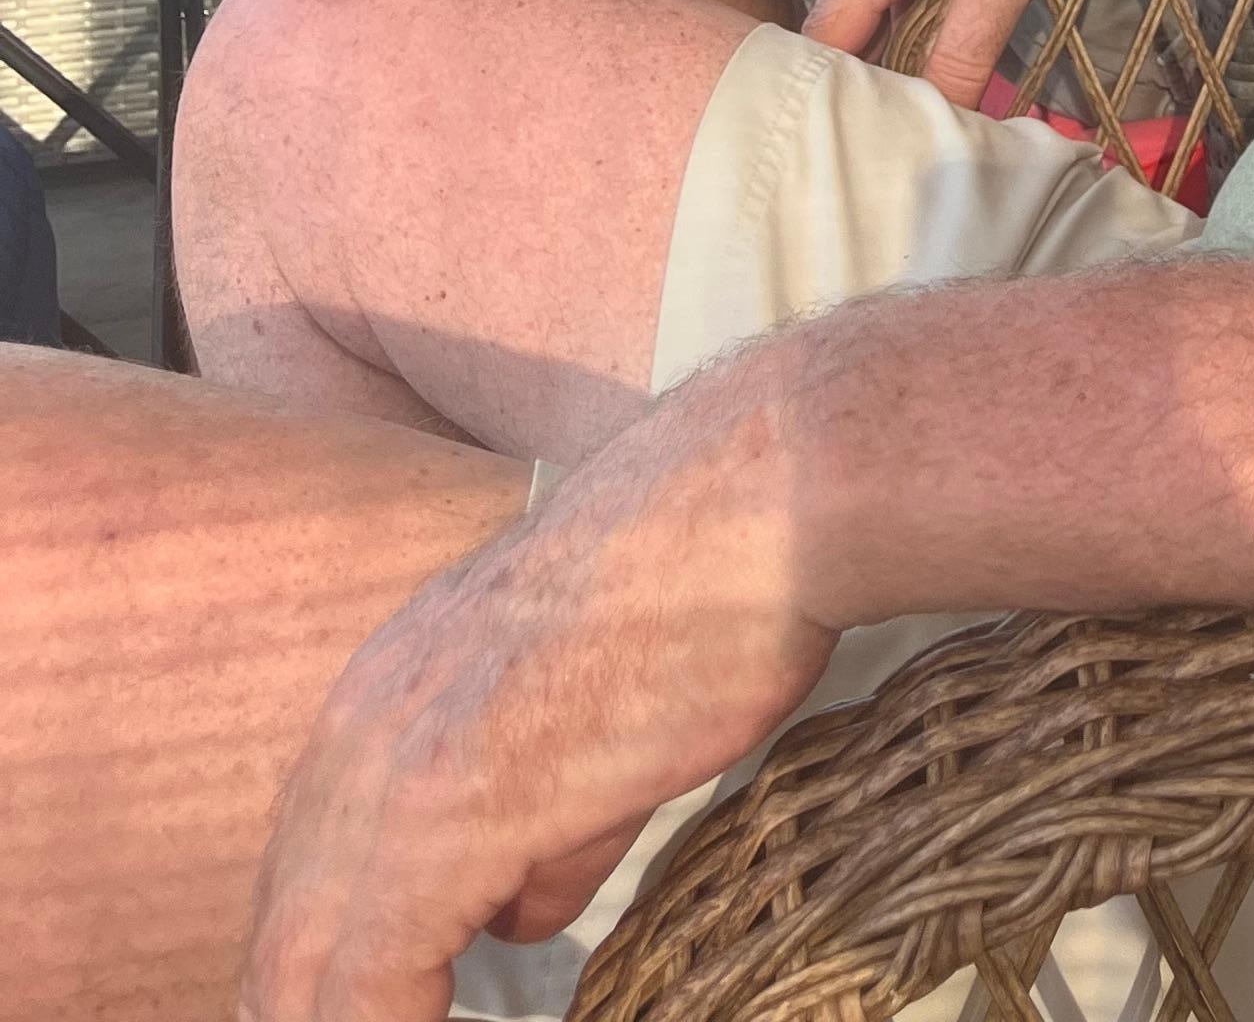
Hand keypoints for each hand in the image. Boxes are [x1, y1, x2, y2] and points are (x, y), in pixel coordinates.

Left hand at [240, 352, 831, 1021]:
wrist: (748, 507)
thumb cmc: (701, 593)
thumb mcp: (598, 733)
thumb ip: (548, 841)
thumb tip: (517, 917)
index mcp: (381, 702)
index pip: (305, 885)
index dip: (326, 982)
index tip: (381, 1010)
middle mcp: (354, 735)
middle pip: (281, 943)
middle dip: (315, 1010)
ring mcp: (389, 776)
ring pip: (299, 972)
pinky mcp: (441, 820)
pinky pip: (368, 984)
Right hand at [802, 0, 1107, 103]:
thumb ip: (967, 45)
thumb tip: (939, 116)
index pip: (825, 32)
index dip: (828, 89)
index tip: (842, 138)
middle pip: (843, 13)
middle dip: (856, 71)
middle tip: (881, 132)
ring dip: (886, 38)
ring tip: (906, 98)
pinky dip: (906, 5)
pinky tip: (935, 36)